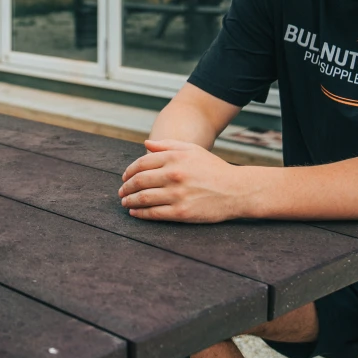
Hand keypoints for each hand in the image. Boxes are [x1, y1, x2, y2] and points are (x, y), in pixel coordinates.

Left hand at [117, 139, 250, 222]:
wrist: (236, 190)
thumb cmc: (213, 168)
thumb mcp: (192, 150)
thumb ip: (167, 145)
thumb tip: (145, 144)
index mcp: (175, 158)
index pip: (142, 163)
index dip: (129, 171)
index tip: (124, 177)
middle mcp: (174, 175)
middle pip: (139, 181)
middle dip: (126, 187)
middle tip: (121, 192)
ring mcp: (177, 194)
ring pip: (143, 198)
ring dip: (129, 201)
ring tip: (125, 202)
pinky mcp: (182, 212)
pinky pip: (154, 213)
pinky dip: (141, 213)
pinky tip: (135, 213)